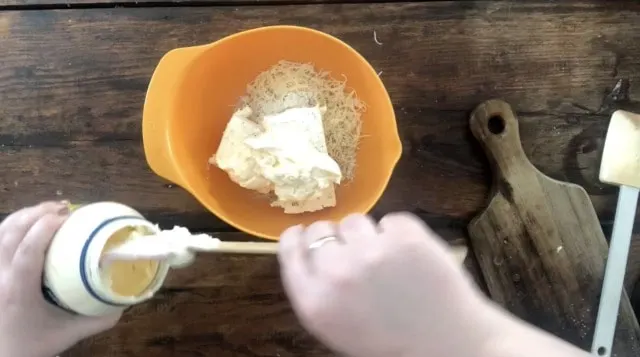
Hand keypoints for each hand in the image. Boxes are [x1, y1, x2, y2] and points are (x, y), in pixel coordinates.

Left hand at [0, 201, 120, 356]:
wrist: (0, 355)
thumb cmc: (32, 343)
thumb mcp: (69, 333)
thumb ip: (100, 317)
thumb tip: (125, 297)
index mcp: (17, 290)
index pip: (26, 250)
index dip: (45, 227)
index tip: (69, 217)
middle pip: (11, 231)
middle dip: (37, 212)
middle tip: (64, 208)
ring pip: (2, 230)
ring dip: (26, 214)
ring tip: (50, 210)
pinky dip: (15, 223)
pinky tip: (33, 223)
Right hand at [278, 212, 498, 356]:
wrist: (447, 345)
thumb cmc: (390, 341)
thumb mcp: (337, 327)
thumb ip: (316, 290)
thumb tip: (308, 248)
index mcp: (315, 301)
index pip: (290, 250)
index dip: (298, 237)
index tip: (305, 232)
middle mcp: (337, 274)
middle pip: (321, 230)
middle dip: (336, 238)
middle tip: (358, 256)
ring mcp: (372, 252)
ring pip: (355, 221)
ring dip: (369, 236)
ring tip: (390, 264)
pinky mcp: (405, 236)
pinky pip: (391, 220)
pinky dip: (401, 234)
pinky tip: (412, 260)